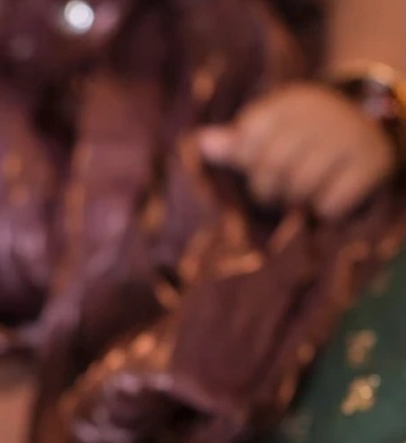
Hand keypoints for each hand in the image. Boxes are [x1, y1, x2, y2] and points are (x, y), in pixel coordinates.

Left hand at [198, 81, 396, 218]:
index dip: (249, 163)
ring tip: (300, 196)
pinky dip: (324, 209)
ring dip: (296, 201)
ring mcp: (347, 138)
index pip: (249, 140)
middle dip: (268, 189)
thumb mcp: (273, 130)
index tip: (260, 165)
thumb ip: (237, 143)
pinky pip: (330, 202)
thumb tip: (200, 144)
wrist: (372, 123)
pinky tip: (327, 199)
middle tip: (278, 191)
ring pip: (300, 186)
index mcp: (289, 104)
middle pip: (271, 167)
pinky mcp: (370, 163)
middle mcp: (320, 115)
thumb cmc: (307, 134)